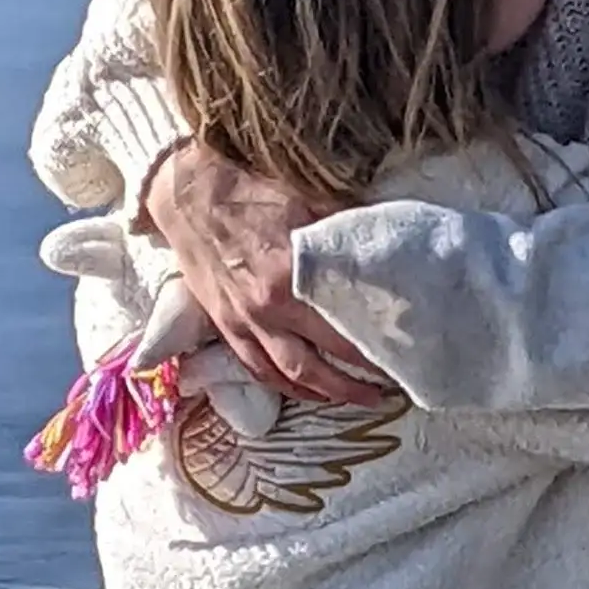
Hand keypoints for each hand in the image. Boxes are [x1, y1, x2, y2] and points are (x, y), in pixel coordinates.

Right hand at [144, 144, 385, 406]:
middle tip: (387, 392)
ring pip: (287, 374)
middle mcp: (266, 310)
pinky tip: (304, 390)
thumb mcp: (306, 202)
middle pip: (318, 363)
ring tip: (355, 398)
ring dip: (323, 392)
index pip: (341, 328)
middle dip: (354, 383)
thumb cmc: (250, 191)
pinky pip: (255, 367)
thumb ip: (340, 233)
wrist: (188, 190)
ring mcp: (242, 321)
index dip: (372, 348)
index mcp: (290, 279)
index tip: (400, 354)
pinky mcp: (223, 323)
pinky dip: (282, 385)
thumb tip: (382, 246)